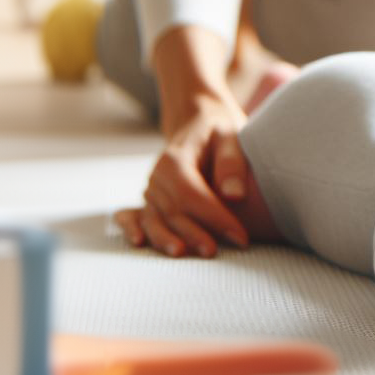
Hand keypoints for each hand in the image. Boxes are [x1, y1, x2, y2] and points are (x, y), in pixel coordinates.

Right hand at [121, 27, 252, 257]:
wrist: (198, 120)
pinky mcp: (152, 201)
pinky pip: (139, 216)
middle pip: (173, 210)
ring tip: (180, 254)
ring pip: (156, 218)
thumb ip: (232, 163)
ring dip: (165, 238)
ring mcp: (152, 189)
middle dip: (193, 233)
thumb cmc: (219, 130)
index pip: (192, 194)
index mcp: (175, 159)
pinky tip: (138, 241)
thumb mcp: (231, 136)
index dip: (215, 217)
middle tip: (214, 252)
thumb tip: (234, 196)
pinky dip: (133, 228)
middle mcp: (158, 176)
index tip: (241, 236)